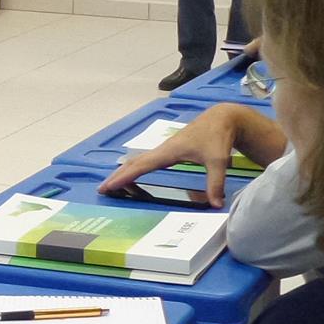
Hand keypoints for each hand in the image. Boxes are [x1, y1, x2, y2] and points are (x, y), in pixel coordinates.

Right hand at [101, 102, 243, 206]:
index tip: (108, 186)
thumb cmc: (217, 137)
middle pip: (133, 163)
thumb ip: (215, 183)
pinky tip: (133, 174)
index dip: (124, 177)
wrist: (222, 118)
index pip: (141, 166)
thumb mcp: (218, 160)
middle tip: (102, 189)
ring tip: (112, 184)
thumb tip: (216, 205)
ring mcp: (165, 149)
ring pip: (138, 161)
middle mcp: (162, 150)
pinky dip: (135, 168)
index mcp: (168, 151)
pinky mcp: (169, 150)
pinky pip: (146, 160)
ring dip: (124, 171)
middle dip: (117, 175)